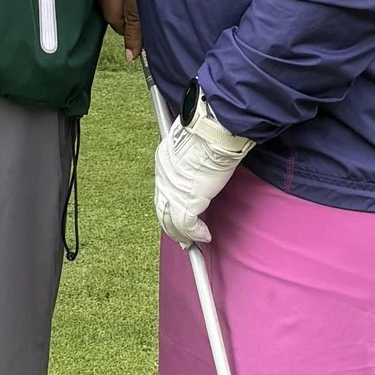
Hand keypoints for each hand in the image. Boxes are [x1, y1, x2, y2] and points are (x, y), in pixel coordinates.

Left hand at [153, 99, 250, 247]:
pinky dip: (197, 234)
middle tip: (180, 238)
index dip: (169, 205)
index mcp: (163, 161)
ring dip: (181, 235)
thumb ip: (192, 156)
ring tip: (191, 243)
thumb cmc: (209, 132)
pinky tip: (205, 237)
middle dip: (170, 227)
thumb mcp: (193, 143)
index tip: (175, 215)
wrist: (213, 132)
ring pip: (171, 222)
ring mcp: (172, 192)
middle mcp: (163, 178)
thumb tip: (202, 163)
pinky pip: (188, 226)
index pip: (163, 189)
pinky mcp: (186, 202)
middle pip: (161, 209)